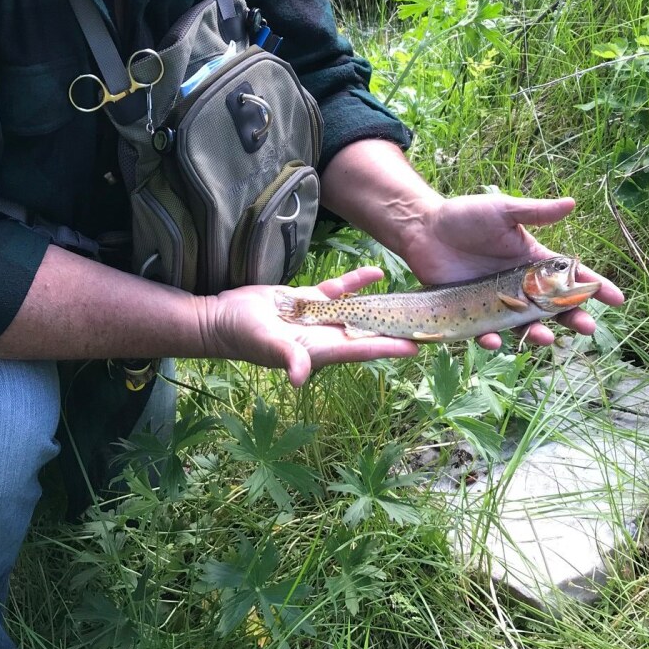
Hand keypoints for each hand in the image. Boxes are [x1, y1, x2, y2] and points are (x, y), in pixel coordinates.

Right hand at [200, 265, 417, 388]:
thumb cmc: (241, 335)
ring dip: (382, 306)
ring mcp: (319, 317)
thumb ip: (285, 356)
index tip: (419, 345)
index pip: (362, 348)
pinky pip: (340, 291)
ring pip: (359, 311)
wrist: (220, 317)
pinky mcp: (309, 300)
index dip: (389, 347)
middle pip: (368, 332)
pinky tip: (377, 272)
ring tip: (413, 300)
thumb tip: (300, 376)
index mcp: (320, 349)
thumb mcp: (264, 343)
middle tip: (429, 320)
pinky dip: (357, 282)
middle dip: (395, 329)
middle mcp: (325, 336)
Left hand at [401, 192, 623, 349]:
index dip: (594, 286)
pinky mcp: (470, 312)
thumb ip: (534, 212)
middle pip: (553, 308)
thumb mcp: (501, 210)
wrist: (423, 229)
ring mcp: (496, 301)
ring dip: (537, 334)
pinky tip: (493, 340)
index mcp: (532, 261)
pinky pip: (484, 331)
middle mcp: (519, 285)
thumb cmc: (464, 216)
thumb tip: (571, 203)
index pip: (570, 276)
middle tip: (587, 328)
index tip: (617, 299)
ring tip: (547, 339)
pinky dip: (490, 338)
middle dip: (573, 318)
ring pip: (523, 325)